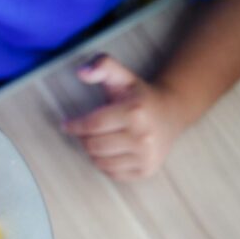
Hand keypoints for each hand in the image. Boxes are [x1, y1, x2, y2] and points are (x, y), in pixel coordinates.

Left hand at [62, 54, 186, 180]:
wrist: (172, 113)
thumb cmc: (140, 96)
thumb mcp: (122, 76)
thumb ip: (102, 65)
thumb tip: (81, 72)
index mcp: (135, 112)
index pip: (92, 125)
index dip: (74, 125)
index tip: (67, 124)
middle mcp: (143, 136)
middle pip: (93, 146)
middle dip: (85, 138)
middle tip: (88, 131)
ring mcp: (146, 156)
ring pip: (100, 162)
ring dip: (94, 152)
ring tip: (103, 138)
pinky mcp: (146, 170)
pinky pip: (112, 173)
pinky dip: (107, 164)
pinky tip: (114, 150)